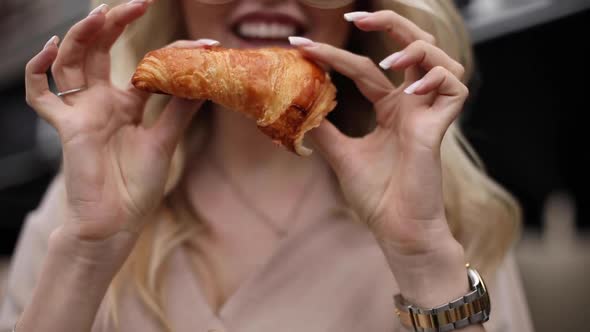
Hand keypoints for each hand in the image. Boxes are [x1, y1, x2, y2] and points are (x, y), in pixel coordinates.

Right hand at [25, 1, 212, 242]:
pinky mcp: (67, 128)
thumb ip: (178, 110)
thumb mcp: (165, 141)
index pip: (142, 65)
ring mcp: (82, 112)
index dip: (170, 51)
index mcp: (127, 104)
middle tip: (137, 4)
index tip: (204, 45)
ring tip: (101, 13)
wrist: (116, 223)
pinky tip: (50, 48)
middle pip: (100, 52)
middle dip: (115, 25)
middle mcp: (101, 102)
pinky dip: (37, 71)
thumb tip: (203, 80)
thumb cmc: (138, 186)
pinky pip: (39, 95)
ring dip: (81, 35)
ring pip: (71, 62)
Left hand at [292, 10, 469, 300]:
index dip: (334, 54)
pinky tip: (410, 89)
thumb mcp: (341, 156)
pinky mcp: (442, 127)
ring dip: (415, 49)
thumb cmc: (377, 197)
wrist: (397, 230)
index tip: (299, 44)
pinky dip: (434, 78)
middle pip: (412, 47)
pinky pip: (454, 86)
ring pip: (440, 58)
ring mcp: (429, 114)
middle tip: (356, 17)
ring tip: (387, 64)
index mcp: (390, 109)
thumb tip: (294, 110)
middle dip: (388, 24)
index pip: (364, 68)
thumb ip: (323, 130)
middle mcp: (412, 105)